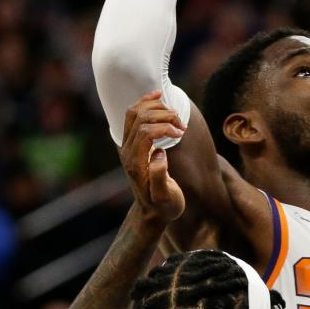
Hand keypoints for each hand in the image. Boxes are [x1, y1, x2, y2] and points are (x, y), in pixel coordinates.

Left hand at [121, 91, 186, 230]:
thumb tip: (158, 153)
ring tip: (176, 117)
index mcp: (135, 163)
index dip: (164, 126)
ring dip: (157, 108)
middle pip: (140, 117)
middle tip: (182, 126)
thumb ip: (160, 177)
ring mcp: (128, 146)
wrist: (153, 213)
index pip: (145, 131)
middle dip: (164, 115)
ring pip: (135, 112)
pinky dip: (146, 102)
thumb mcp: (165, 198)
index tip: (181, 133)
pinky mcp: (133, 142)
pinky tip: (159, 96)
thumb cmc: (164, 206)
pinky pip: (134, 114)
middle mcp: (127, 151)